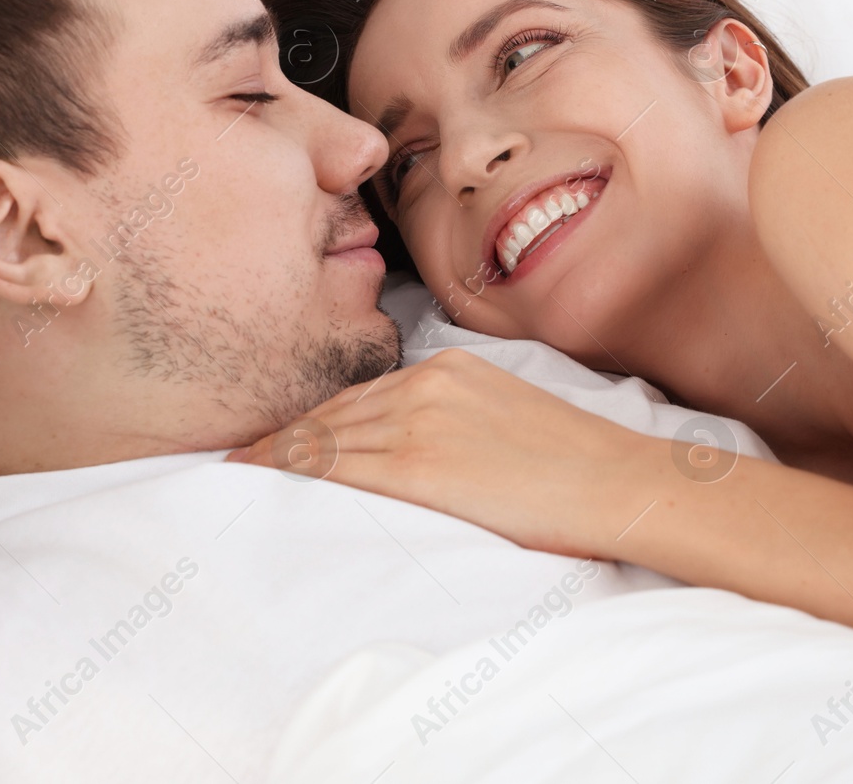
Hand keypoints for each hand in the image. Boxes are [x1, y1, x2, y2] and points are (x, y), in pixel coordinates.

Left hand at [232, 348, 650, 556]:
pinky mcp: (421, 466)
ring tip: (240, 473)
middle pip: (333, 413)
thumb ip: (456, 418)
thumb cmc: (575, 462)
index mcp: (448, 369)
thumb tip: (426, 449)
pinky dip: (294, 472)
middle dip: (283, 436)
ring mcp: (421, 422)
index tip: (281, 438)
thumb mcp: (508, 413)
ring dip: (277, 455)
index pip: (361, 396)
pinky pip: (340, 468)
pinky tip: (265, 483)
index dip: (315, 420)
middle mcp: (426, 385)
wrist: (615, 481)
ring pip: (326, 437)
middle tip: (237, 456)